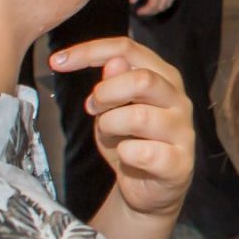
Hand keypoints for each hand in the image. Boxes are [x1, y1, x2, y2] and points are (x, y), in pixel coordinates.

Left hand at [50, 36, 194, 218]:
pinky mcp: (180, 162)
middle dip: (105, 93)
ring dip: (110, 126)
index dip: (89, 51)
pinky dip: (124, 154)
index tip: (56, 63)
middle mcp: (179, 99)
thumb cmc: (129, 141)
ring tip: (109, 134)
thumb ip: (112, 84)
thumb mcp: (111, 109)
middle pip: (141, 79)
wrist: (147, 189)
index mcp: (163, 77)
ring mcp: (183, 131)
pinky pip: (143, 152)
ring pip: (139, 116)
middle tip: (92, 108)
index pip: (128, 49)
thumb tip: (113, 61)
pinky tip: (126, 157)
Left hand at [128, 0, 180, 16]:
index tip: (138, 11)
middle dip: (151, 11)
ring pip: (169, 4)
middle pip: (161, 6)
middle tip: (143, 10)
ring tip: (151, 7)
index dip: (145, 11)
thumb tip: (132, 1)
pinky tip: (160, 0)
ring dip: (159, 8)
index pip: (153, 4)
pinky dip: (167, 2)